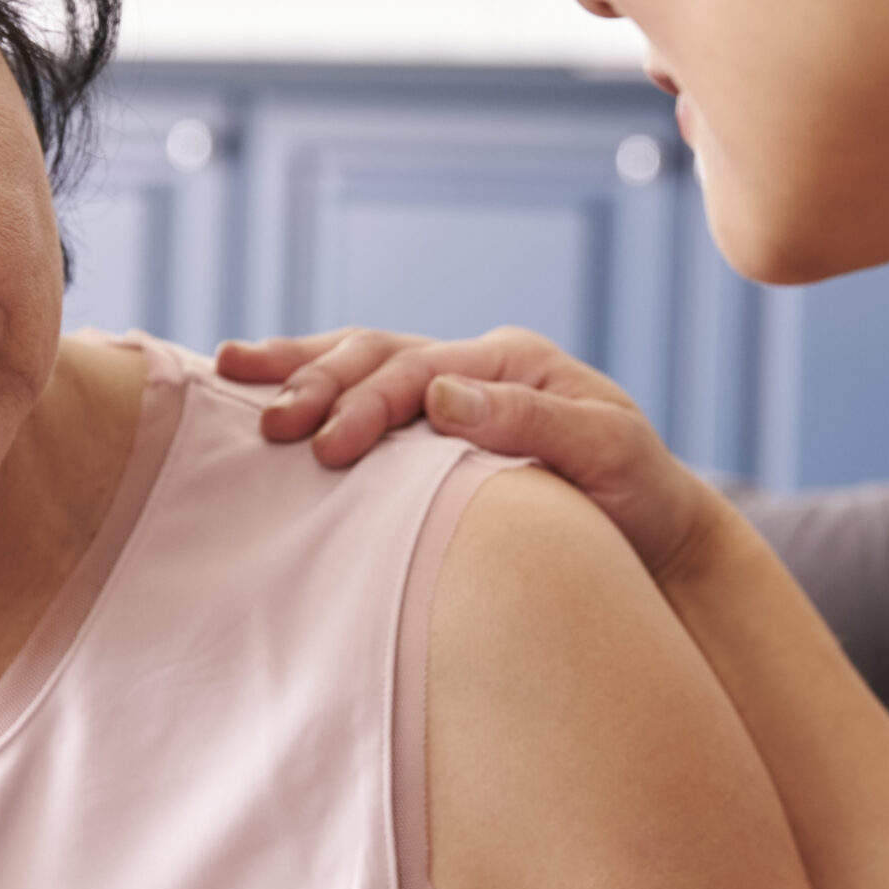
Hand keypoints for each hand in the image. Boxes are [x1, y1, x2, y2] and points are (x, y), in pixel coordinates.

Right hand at [217, 327, 731, 586]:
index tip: (329, 449)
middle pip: (377, 353)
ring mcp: (453, 390)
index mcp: (512, 360)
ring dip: (298, 367)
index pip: (420, 370)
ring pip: (360, 358)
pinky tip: (261, 391)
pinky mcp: (434, 428)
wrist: (658, 535)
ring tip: (230, 370)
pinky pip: (366, 392)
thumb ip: (530, 421)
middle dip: (317, 380)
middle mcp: (476, 365)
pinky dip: (313, 385)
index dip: (368, 404)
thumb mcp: (607, 453)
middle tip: (269, 423)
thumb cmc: (638, 497)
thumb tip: (441, 396)